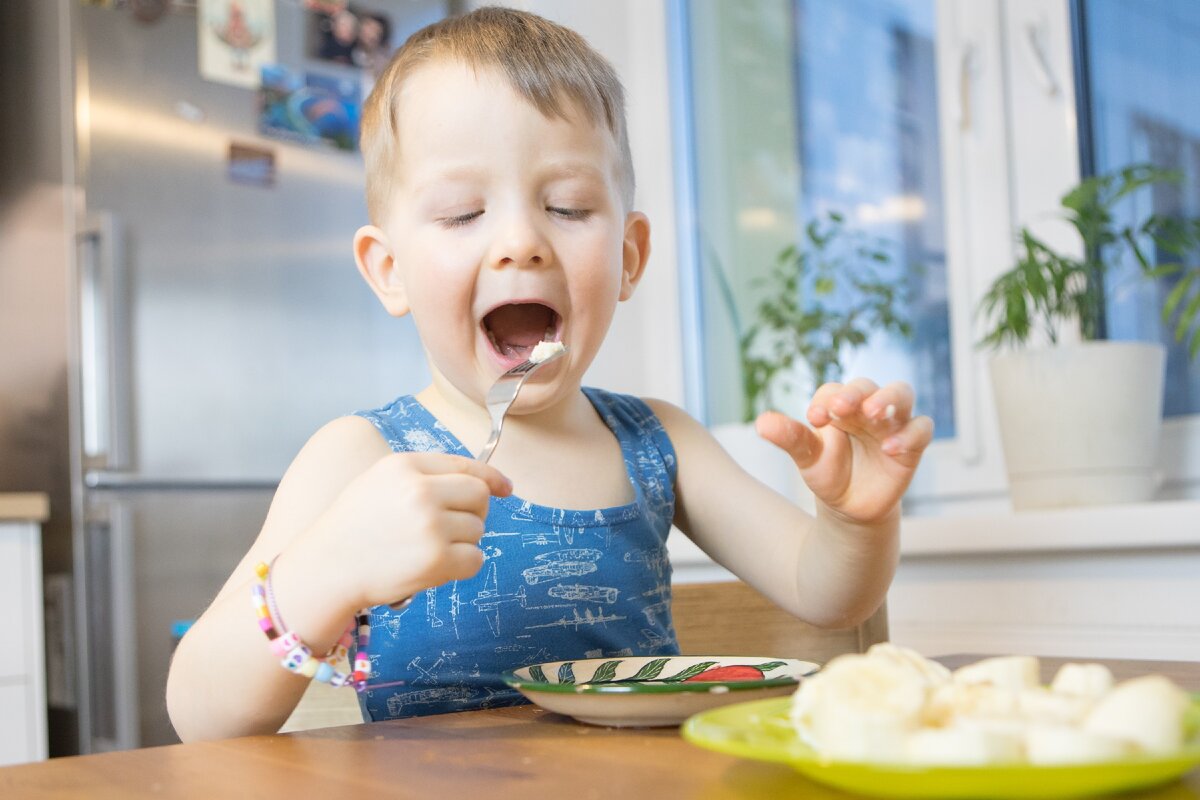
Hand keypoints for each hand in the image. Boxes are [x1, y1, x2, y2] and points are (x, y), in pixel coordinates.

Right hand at [305, 452, 511, 608]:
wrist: (325, 569)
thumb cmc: (353, 527)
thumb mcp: (380, 481)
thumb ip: (424, 475)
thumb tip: (485, 482)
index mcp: (404, 466)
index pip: (465, 465)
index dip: (491, 478)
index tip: (505, 488)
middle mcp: (419, 491)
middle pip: (480, 496)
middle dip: (474, 512)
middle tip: (451, 528)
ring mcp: (430, 526)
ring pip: (477, 530)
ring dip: (461, 543)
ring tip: (427, 549)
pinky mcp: (436, 560)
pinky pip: (475, 559)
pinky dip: (461, 567)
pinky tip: (434, 567)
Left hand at [755, 378, 932, 524]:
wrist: (851, 506)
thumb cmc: (829, 473)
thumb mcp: (807, 458)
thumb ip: (790, 438)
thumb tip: (761, 423)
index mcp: (838, 406)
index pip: (832, 391)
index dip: (824, 400)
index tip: (813, 419)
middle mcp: (866, 407)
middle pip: (868, 385)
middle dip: (855, 393)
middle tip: (840, 407)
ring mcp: (892, 423)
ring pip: (901, 394)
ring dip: (887, 399)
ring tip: (872, 413)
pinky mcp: (912, 444)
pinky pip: (921, 428)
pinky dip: (909, 434)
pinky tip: (890, 449)